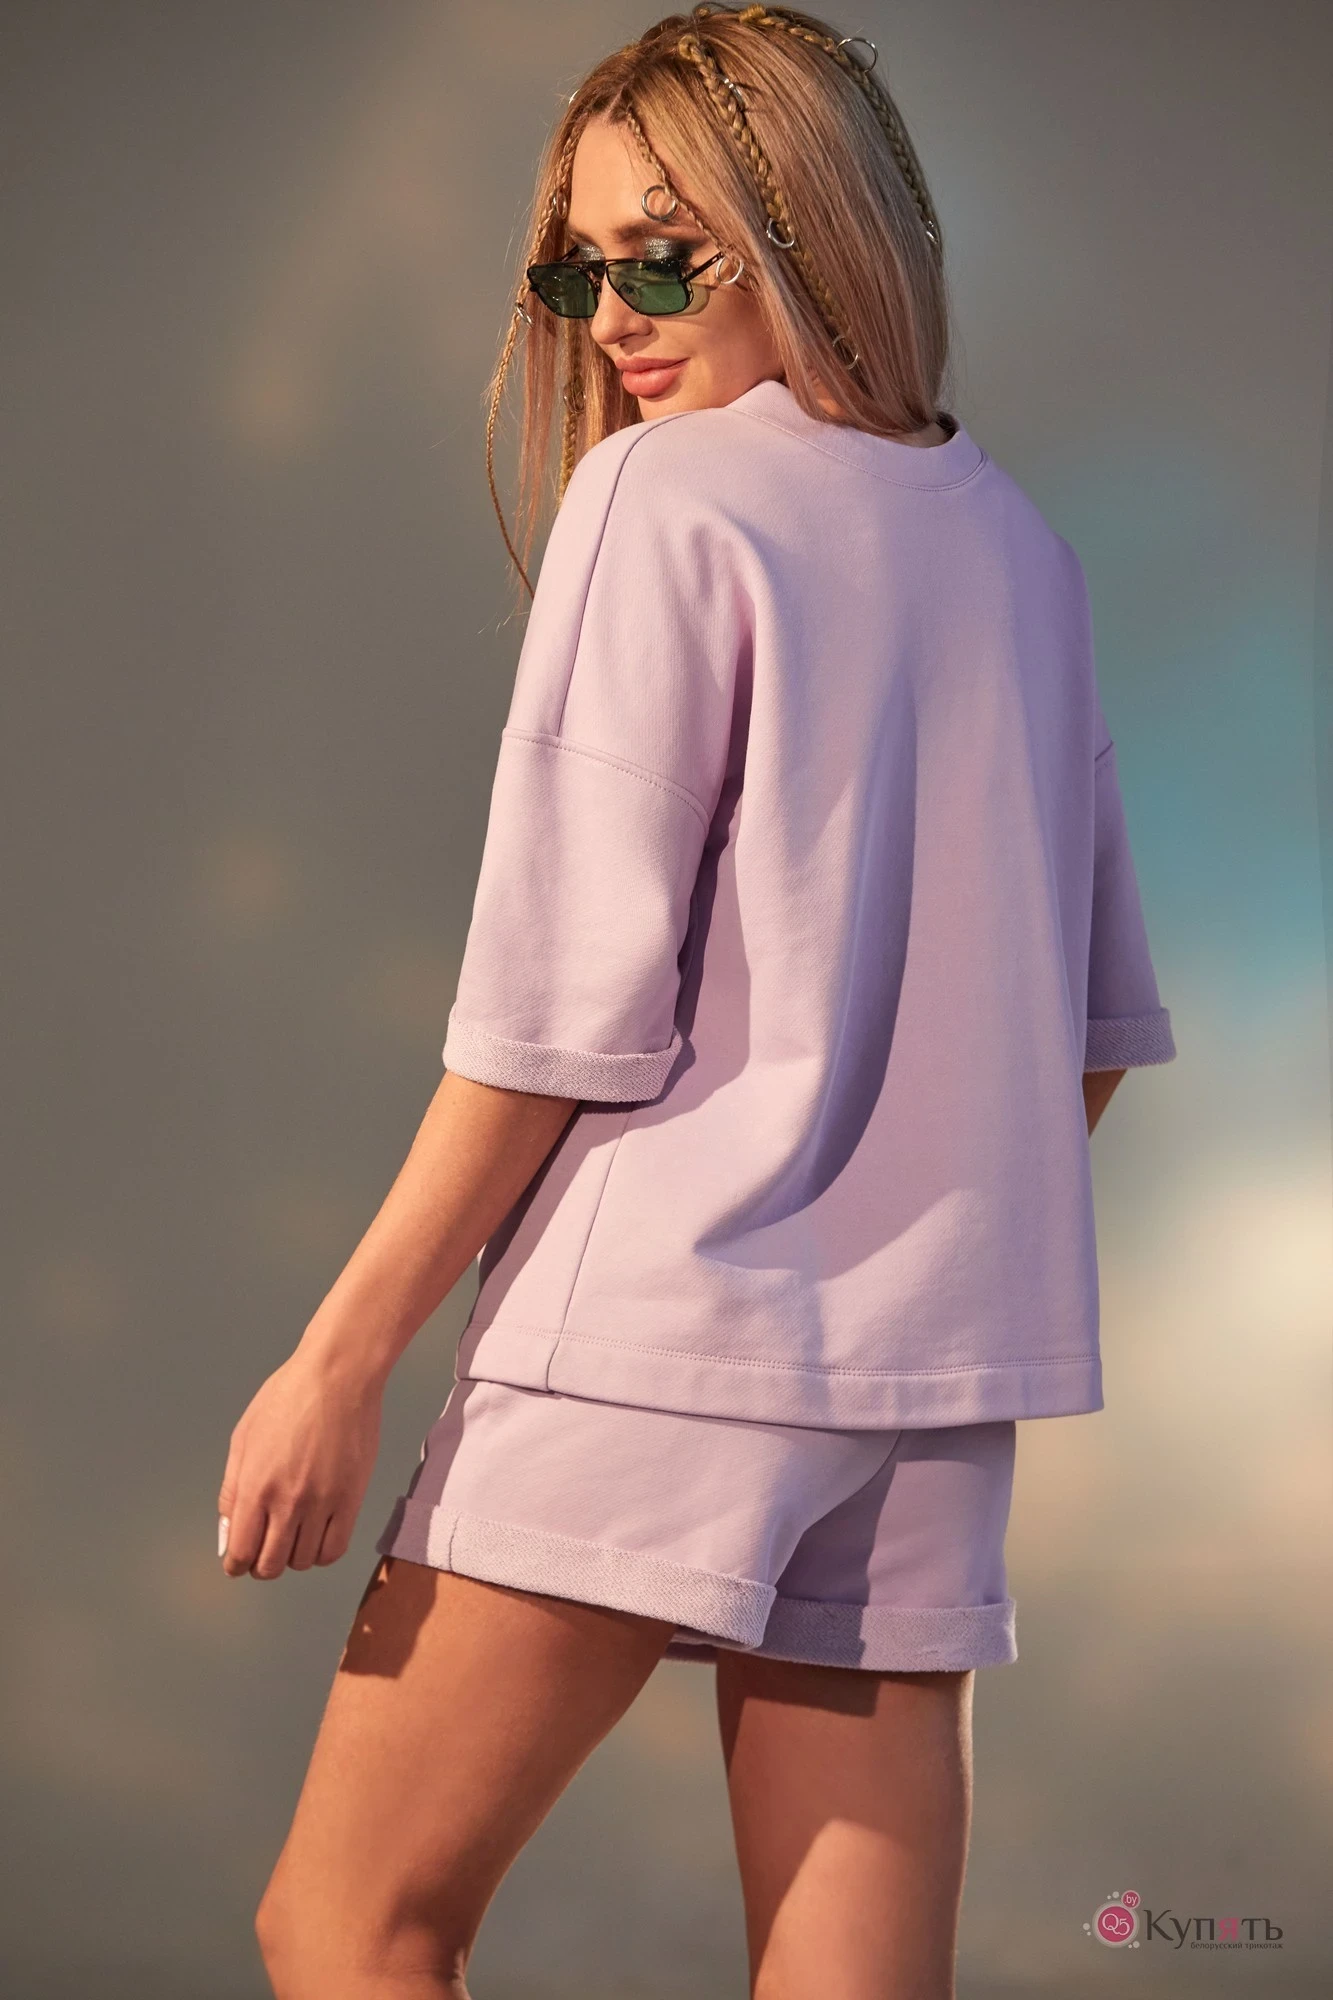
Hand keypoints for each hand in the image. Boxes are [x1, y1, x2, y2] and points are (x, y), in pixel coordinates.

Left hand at [217, 1347, 382, 1579]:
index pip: (241, 1552)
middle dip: (261, 1565)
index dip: (236, 1565)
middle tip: (264, 1551)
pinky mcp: (351, 1498)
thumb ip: (232, 1489)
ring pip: (303, 1561)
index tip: (238, 1561)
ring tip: (292, 1537)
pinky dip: (322, 1553)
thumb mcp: (244, 1437)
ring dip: (292, 1557)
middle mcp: (287, 1500)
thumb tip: (228, 1530)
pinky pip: (335, 1549)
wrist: (338, 1376)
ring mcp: (322, 1502)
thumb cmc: (288, 1397)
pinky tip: (316, 1536)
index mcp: (255, 1485)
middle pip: (270, 1565)